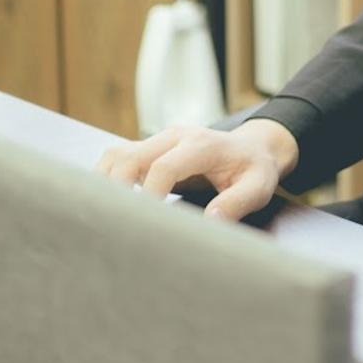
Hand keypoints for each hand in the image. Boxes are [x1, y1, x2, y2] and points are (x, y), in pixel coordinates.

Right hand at [94, 118, 299, 221]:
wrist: (253, 147)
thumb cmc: (255, 170)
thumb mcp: (257, 187)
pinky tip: (108, 204)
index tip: (146, 224)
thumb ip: (236, 203)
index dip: (150, 196)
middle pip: (130, 157)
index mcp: (202, 145)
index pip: (164, 167)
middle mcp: (176, 137)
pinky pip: (118, 157)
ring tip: (105, 216)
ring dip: (106, 183)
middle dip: (117, 191)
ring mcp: (161, 140)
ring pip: (117, 154)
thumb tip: (208, 222)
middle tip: (117, 226)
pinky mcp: (151, 148)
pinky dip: (107, 178)